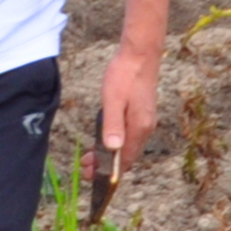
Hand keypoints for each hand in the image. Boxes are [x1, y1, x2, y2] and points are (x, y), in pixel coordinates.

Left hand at [97, 40, 161, 161]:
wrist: (140, 55)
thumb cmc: (125, 76)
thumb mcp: (113, 100)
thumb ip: (113, 125)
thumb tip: (113, 149)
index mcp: (139, 127)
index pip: (126, 159)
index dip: (108, 171)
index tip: (90, 175)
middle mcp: (145, 128)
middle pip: (127, 156)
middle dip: (106, 165)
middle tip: (85, 168)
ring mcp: (145, 121)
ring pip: (127, 146)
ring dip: (109, 155)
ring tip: (89, 157)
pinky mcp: (141, 114)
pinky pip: (129, 137)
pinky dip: (115, 143)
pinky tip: (103, 141)